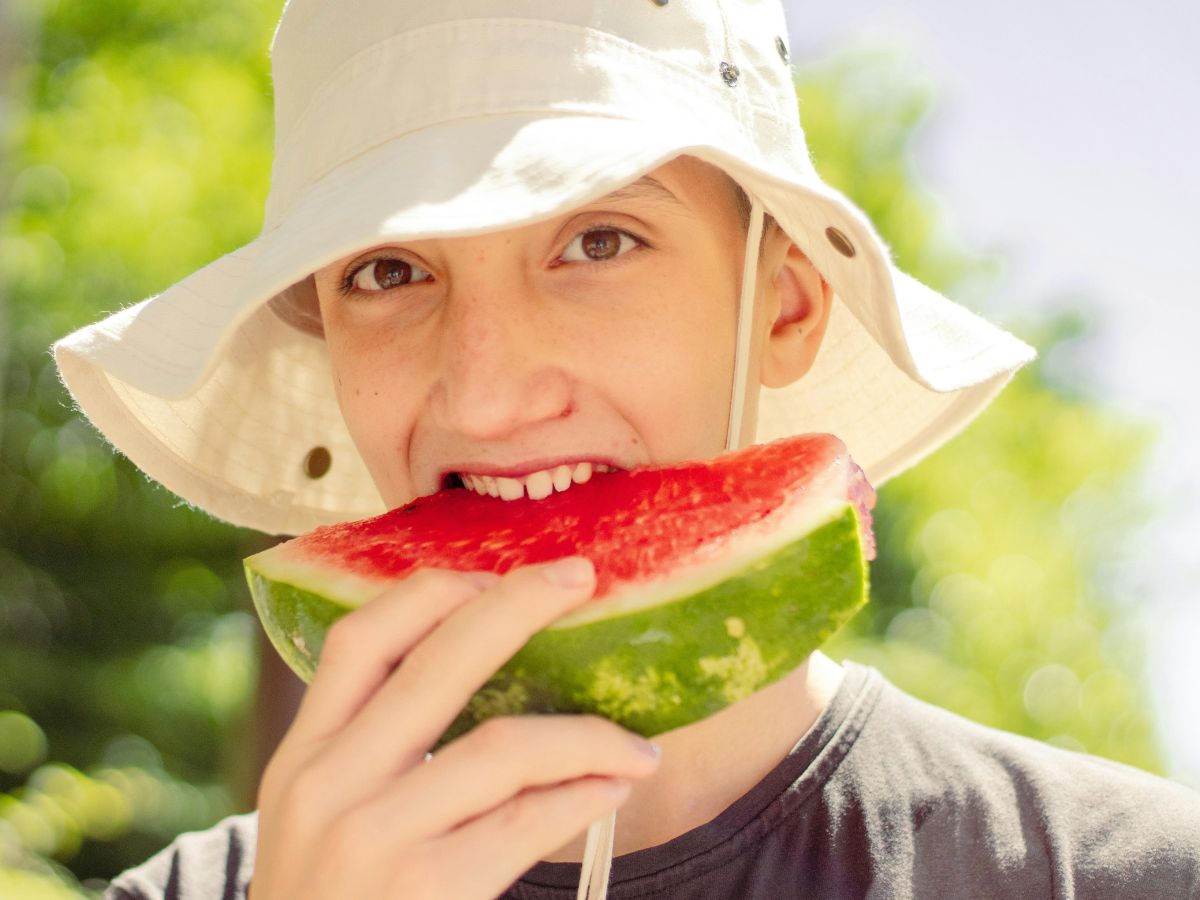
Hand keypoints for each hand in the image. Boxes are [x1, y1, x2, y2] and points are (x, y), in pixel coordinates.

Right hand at [249, 557, 660, 898]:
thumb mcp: (317, 822)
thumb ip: (368, 752)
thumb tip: (474, 670)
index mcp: (301, 757)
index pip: (361, 639)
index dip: (433, 592)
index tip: (492, 574)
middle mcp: (327, 786)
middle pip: (437, 662)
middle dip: (519, 606)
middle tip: (580, 579)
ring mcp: (372, 840)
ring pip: (504, 746)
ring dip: (588, 734)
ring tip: (635, 745)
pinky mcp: (425, 891)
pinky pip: (528, 821)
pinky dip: (583, 794)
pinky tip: (613, 787)